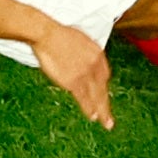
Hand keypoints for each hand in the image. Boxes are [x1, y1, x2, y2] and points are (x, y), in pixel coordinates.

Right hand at [23, 12, 115, 129]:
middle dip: (106, 104)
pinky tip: (92, 116)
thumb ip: (84, 52)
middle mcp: (96, 65)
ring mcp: (86, 74)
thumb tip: (81, 57)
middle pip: (103, 88)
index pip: (104, 74)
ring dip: (101, 111)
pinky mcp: (75, 81)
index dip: (102, 86)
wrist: (48, 35)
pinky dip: (88, 108)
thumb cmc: (58, 34)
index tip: (102, 94)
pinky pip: (84, 98)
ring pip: (97, 96)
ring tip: (106, 123)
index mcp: (97, 53)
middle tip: (110, 118)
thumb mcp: (79, 39)